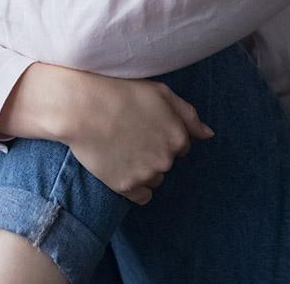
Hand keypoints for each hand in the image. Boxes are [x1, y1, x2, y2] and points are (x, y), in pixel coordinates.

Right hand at [60, 71, 213, 205]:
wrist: (81, 107)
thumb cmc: (120, 93)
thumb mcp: (161, 93)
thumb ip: (189, 115)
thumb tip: (209, 134)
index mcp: (178, 136)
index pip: (181, 145)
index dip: (163, 134)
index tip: (145, 126)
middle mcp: (166, 159)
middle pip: (167, 162)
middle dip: (154, 151)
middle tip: (130, 134)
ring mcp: (146, 174)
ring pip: (155, 179)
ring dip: (144, 169)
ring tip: (122, 148)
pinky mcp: (125, 187)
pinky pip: (142, 196)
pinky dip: (135, 186)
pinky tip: (121, 168)